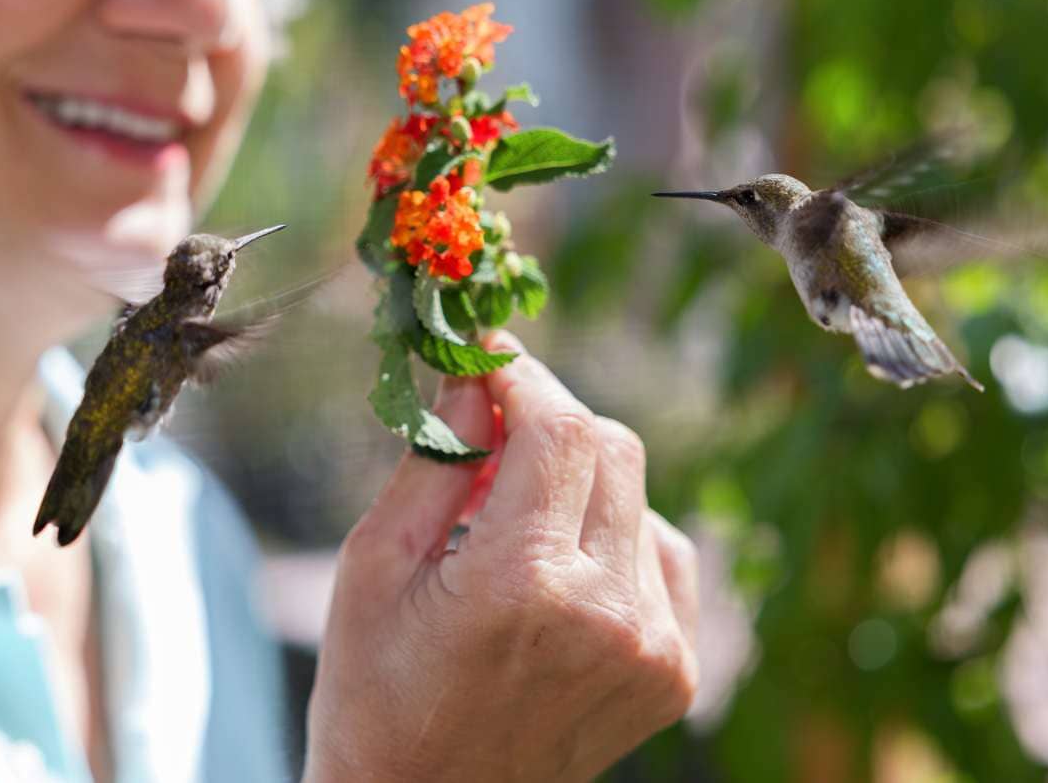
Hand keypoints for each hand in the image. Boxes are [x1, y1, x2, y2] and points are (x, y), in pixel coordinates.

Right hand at [304, 332, 698, 782]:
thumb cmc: (375, 690)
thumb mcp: (373, 564)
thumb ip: (435, 458)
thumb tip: (475, 371)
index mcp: (521, 583)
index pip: (560, 426)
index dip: (524, 375)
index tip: (487, 358)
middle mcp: (606, 614)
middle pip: (612, 447)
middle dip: (549, 420)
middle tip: (489, 432)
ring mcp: (653, 648)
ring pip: (640, 494)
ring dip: (578, 483)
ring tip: (511, 523)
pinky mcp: (675, 671)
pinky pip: (662, 553)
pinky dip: (613, 537)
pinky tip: (557, 569)